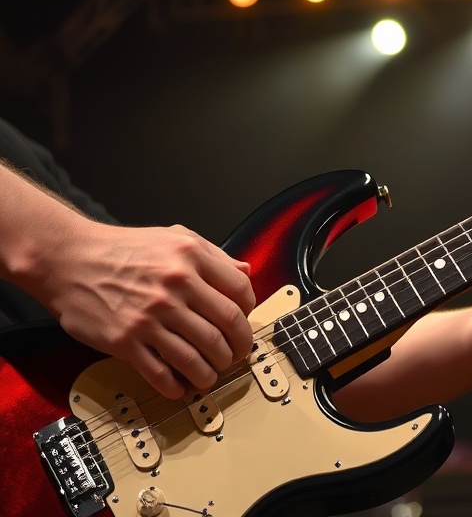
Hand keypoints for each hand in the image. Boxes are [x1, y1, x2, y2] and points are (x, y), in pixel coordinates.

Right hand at [38, 221, 255, 398]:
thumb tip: (247, 272)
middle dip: (237, 349)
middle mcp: (175, 286)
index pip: (240, 293)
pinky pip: (160, 373)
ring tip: (210, 376)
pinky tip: (180, 388)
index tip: (243, 325)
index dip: (249, 314)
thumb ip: (214, 254)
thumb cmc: (123, 248)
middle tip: (235, 357)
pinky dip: (176, 387)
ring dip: (210, 373)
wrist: (68, 260)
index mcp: (191, 258)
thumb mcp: (175, 237)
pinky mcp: (125, 341)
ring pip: (197, 356)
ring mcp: (150, 316)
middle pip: (225, 328)